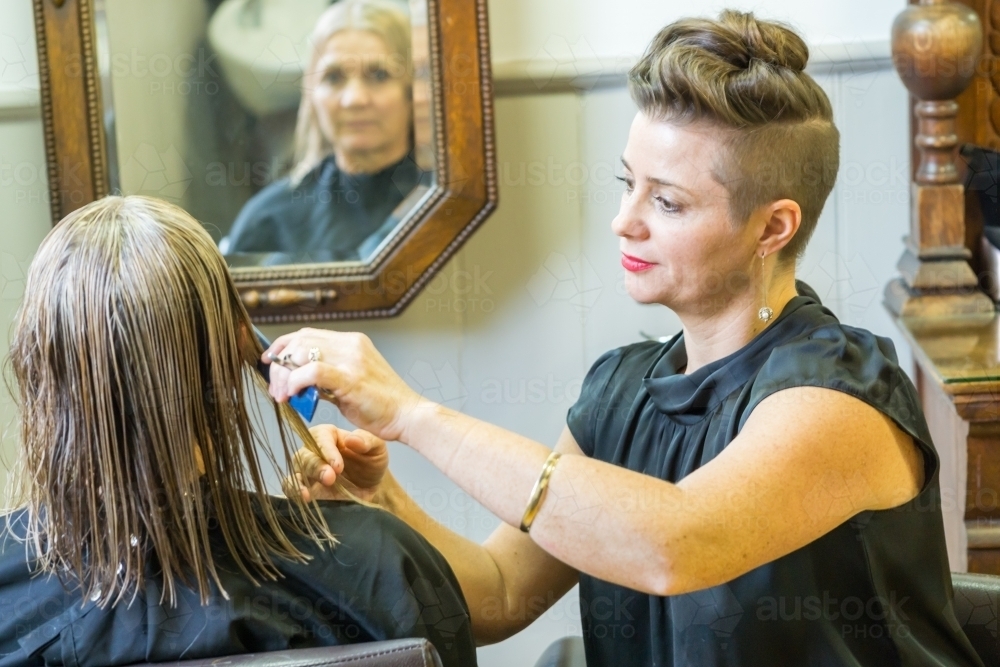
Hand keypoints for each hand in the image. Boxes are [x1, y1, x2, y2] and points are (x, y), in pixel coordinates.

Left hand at [262, 328, 426, 441]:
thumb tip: (297, 380)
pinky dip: (295, 382)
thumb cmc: (380, 405)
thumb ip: (326, 377)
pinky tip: (292, 395)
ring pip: (301, 353)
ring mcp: (352, 359)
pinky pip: (312, 372)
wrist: (408, 416)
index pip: (308, 334)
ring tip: (282, 396)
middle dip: (280, 364)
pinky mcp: (350, 378)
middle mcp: (351, 345)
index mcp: (352, 342)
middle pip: (300, 341)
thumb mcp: (351, 382)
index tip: (270, 361)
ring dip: (284, 376)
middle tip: (275, 388)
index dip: (283, 345)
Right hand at [292, 424, 388, 502]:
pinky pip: (290, 486)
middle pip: (305, 453)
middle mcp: (314, 450)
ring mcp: (307, 470)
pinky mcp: (305, 488)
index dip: (326, 449)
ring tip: (309, 492)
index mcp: (329, 435)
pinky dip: (293, 491)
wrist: (370, 488)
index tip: (338, 465)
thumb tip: (352, 439)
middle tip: (330, 478)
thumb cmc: (371, 462)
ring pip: (296, 469)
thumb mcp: (377, 449)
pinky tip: (304, 497)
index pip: (321, 436)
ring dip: (301, 480)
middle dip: (316, 466)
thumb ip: (368, 441)